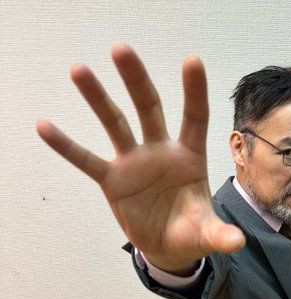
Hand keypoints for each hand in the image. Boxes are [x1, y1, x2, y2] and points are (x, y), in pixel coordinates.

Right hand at [35, 42, 245, 268]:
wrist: (168, 248)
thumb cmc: (191, 232)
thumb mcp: (207, 234)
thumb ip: (220, 235)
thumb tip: (237, 242)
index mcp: (190, 157)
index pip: (194, 118)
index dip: (194, 92)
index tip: (192, 60)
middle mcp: (160, 152)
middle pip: (148, 108)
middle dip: (136, 80)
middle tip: (121, 50)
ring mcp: (134, 163)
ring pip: (115, 124)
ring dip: (98, 99)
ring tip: (79, 71)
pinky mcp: (112, 181)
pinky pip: (87, 161)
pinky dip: (66, 146)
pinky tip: (45, 126)